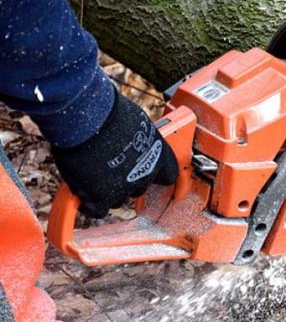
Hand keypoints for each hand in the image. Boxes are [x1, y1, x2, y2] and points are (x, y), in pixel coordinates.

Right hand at [51, 93, 177, 217]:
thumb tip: (131, 140)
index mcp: (159, 154)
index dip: (156, 174)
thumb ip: (138, 139)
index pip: (168, 175)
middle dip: (127, 180)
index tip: (149, 174)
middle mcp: (146, 174)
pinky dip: (89, 204)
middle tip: (110, 167)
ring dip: (107, 190)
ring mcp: (124, 188)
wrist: (84, 117)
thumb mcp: (135, 123)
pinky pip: (97, 210)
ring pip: (118, 199)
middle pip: (139, 188)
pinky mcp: (101, 197)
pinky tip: (83, 192)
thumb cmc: (107, 111)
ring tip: (92, 173)